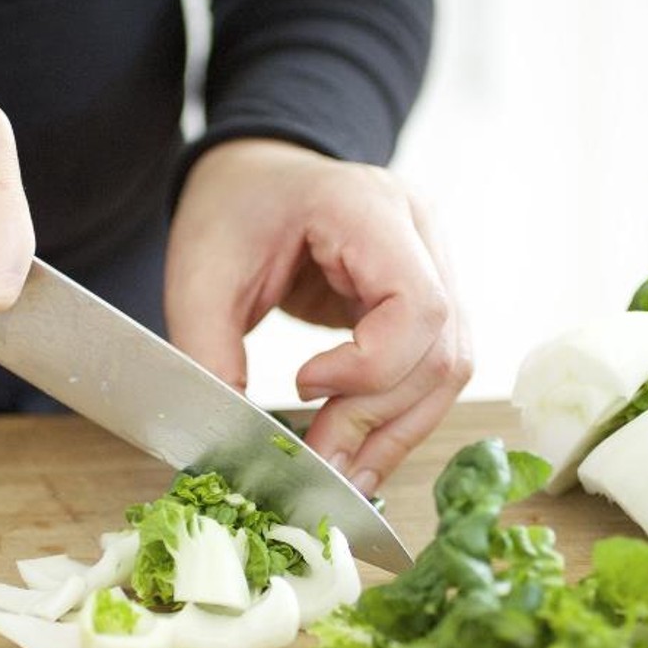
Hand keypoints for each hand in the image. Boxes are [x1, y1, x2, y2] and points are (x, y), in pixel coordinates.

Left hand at [166, 138, 471, 493]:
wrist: (254, 175)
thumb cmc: (230, 209)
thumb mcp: (199, 275)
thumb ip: (209, 351)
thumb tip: (232, 442)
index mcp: (368, 208)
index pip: (416, 305)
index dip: (369, 366)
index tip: (302, 384)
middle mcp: (420, 232)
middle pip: (441, 349)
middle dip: (379, 418)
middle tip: (319, 462)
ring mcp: (434, 264)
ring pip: (448, 369)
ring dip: (395, 430)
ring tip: (341, 472)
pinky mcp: (426, 299)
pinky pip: (431, 369)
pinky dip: (396, 416)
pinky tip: (357, 447)